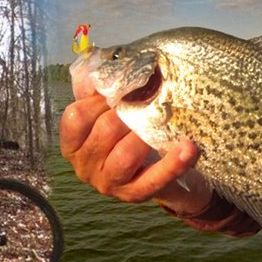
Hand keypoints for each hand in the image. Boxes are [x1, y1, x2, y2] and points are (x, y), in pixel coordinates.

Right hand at [60, 95, 202, 203]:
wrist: (150, 172)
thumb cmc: (123, 136)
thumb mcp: (106, 115)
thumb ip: (100, 94)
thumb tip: (108, 66)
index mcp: (72, 144)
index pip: (75, 118)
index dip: (97, 100)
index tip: (120, 88)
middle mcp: (84, 166)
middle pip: (104, 132)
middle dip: (127, 111)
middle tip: (148, 97)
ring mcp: (108, 183)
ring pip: (126, 155)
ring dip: (146, 133)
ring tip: (163, 119)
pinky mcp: (134, 195)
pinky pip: (154, 178)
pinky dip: (174, 163)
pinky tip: (189, 148)